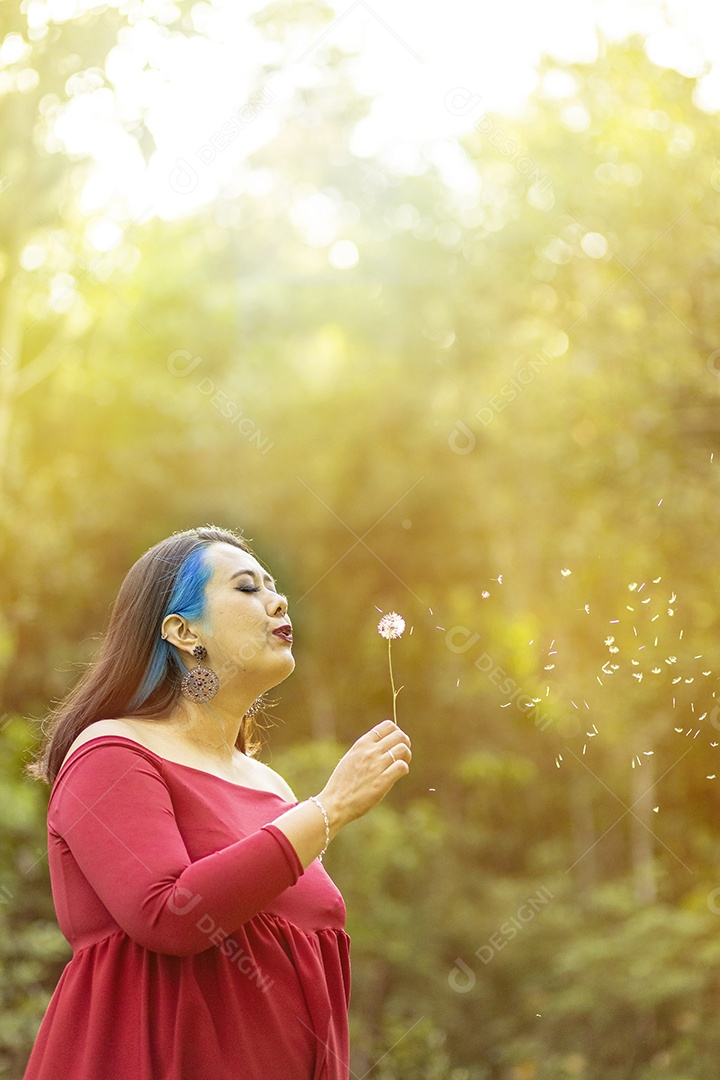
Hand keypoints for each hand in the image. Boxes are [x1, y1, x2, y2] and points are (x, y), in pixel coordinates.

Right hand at [318, 719, 411, 834]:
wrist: (335, 803)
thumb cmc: (342, 783)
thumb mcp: (350, 758)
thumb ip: (365, 750)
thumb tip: (383, 745)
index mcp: (361, 744)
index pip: (387, 726)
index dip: (396, 732)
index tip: (395, 741)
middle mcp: (370, 751)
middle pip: (399, 735)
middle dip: (404, 743)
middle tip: (402, 753)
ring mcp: (377, 765)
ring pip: (403, 749)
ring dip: (406, 756)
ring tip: (401, 764)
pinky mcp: (383, 781)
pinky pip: (402, 767)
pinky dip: (404, 769)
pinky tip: (398, 775)